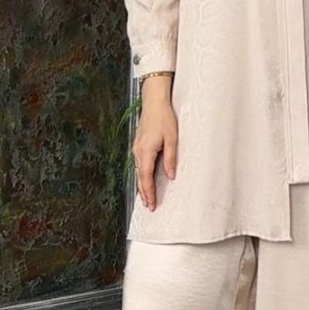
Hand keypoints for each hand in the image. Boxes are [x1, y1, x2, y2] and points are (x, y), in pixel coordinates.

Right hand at [133, 84, 177, 209]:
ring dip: (142, 185)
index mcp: (146, 150)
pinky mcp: (138, 145)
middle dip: (144, 193)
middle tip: (150, 207)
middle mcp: (138, 151)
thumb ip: (170, 158)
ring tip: (147, 198)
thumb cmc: (164, 118)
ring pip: (138, 171)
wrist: (154, 102)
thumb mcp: (172, 138)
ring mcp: (136, 148)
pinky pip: (138, 165)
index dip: (149, 191)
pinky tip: (145, 180)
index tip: (152, 203)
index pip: (146, 177)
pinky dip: (141, 175)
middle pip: (139, 177)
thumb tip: (170, 176)